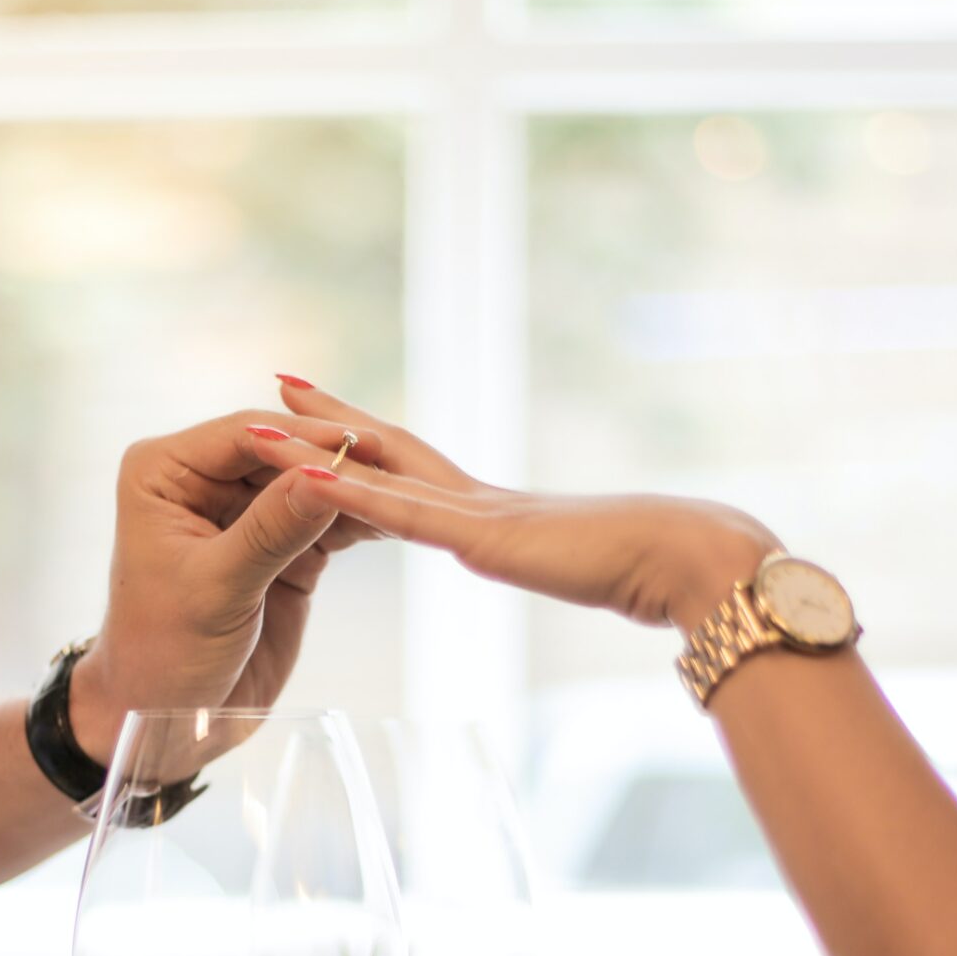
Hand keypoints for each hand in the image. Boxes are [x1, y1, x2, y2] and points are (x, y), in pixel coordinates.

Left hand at [70, 409, 382, 760]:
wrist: (170, 718)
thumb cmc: (163, 654)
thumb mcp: (215, 589)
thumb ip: (270, 530)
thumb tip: (325, 475)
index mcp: (165, 472)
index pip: (243, 435)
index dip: (300, 437)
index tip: (356, 441)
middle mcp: (204, 480)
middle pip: (284, 450)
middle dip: (335, 457)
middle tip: (395, 459)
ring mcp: (247, 512)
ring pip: (311, 482)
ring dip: (355, 486)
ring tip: (410, 484)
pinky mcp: (283, 547)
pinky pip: (328, 520)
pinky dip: (360, 518)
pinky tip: (400, 513)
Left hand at [262, 379, 778, 629]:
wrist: (698, 562)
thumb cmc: (666, 572)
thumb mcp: (599, 572)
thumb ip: (578, 565)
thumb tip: (586, 566)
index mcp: (501, 516)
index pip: (422, 473)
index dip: (373, 445)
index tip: (331, 419)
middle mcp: (481, 501)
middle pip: (389, 449)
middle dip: (330, 419)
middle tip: (280, 382)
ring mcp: (477, 514)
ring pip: (379, 473)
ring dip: (314, 449)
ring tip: (258, 416)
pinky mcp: (482, 538)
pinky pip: (399, 514)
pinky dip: (347, 496)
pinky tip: (302, 478)